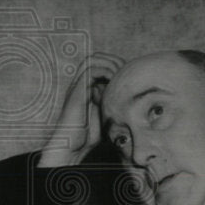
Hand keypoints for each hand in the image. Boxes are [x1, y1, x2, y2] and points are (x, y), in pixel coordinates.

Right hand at [38, 52, 124, 167]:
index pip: (103, 63)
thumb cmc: (88, 137)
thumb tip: (133, 102)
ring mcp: (78, 86)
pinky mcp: (76, 92)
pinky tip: (113, 84)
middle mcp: (81, 84)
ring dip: (109, 64)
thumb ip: (114, 105)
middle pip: (97, 57)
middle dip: (114, 60)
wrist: (72, 147)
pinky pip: (89, 71)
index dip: (117, 65)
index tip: (129, 76)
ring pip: (92, 60)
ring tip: (119, 76)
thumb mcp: (106, 116)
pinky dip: (104, 72)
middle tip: (126, 73)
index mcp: (88, 87)